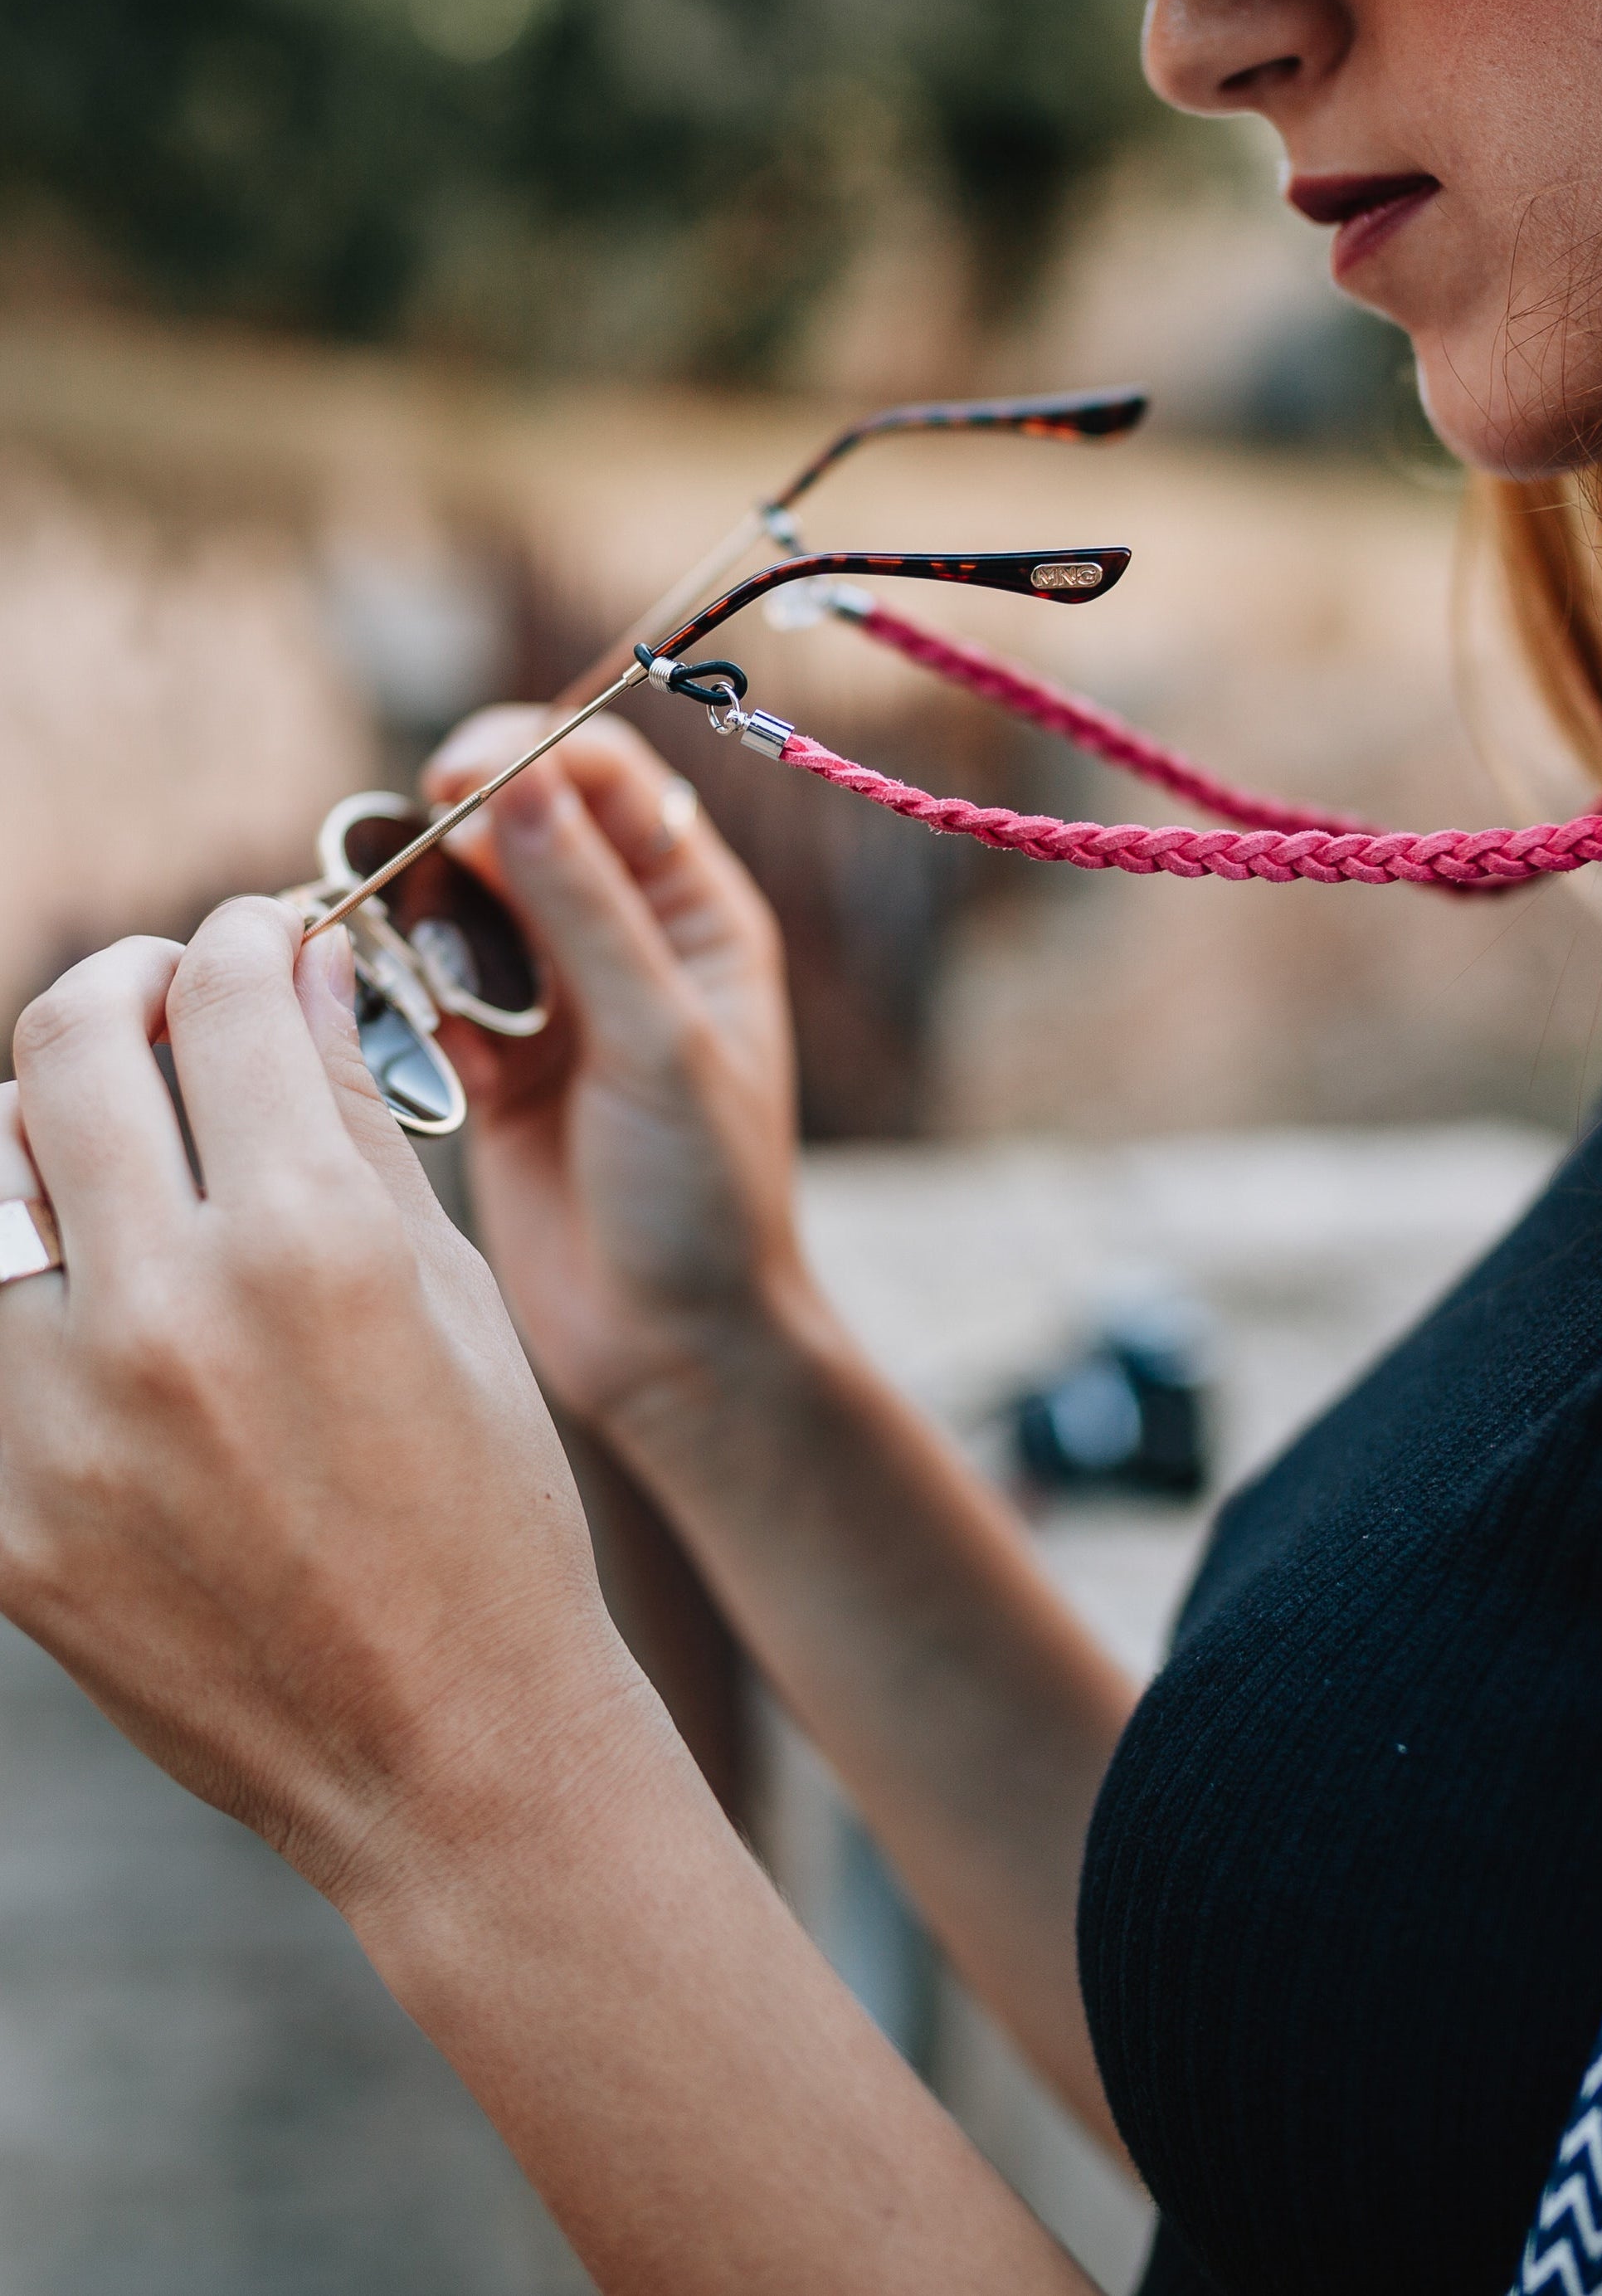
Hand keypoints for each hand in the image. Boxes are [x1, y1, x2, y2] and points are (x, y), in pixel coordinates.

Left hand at [0, 902, 657, 1906]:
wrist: (443, 1736)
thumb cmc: (486, 1504)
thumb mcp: (450, 1292)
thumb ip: (355, 1121)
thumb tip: (299, 973)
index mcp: (312, 1248)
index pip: (225, 998)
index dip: (241, 936)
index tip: (253, 937)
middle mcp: (165, 1315)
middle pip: (69, 1045)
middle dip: (124, 985)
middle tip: (164, 996)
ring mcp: (55, 1422)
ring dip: (47, 1123)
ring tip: (114, 1139)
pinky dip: (19, 1272)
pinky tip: (85, 1272)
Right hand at [422, 711, 811, 1440]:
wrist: (676, 1345)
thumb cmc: (705, 1197)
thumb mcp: (660, 1043)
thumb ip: (587, 914)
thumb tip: (519, 779)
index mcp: (696, 915)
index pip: (608, 779)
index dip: (529, 758)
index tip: (452, 781)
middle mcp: (625, 941)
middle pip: (519, 825)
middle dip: (452, 834)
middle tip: (399, 867)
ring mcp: (553, 1001)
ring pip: (458, 905)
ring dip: (416, 916)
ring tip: (407, 965)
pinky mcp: (491, 1064)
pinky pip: (421, 989)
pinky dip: (400, 994)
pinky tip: (415, 1038)